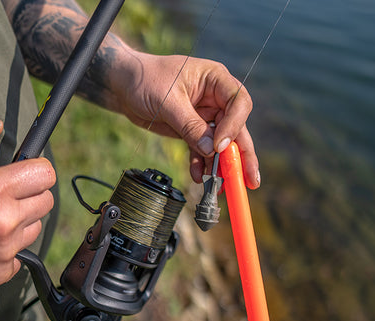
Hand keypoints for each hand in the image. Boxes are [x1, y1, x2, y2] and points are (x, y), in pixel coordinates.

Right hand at [0, 119, 55, 290]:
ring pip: (35, 227)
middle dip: (30, 195)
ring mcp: (4, 250)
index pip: (45, 175)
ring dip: (20, 222)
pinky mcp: (1, 271)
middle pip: (46, 201)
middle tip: (6, 195)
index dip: (35, 171)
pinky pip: (21, 253)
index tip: (25, 172)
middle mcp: (4, 222)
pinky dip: (8, 248)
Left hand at [112, 51, 259, 188]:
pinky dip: (201, 164)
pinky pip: (202, 150)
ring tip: (219, 187)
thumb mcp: (167, 101)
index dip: (234, 126)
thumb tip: (211, 150)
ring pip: (221, 144)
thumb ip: (190, 126)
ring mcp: (205, 116)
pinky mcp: (193, 130)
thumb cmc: (145, 79)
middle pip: (236, 128)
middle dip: (242, 156)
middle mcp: (215, 98)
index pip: (238, 102)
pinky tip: (198, 177)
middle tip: (251, 181)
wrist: (124, 86)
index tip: (220, 146)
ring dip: (220, 166)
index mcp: (215, 80)